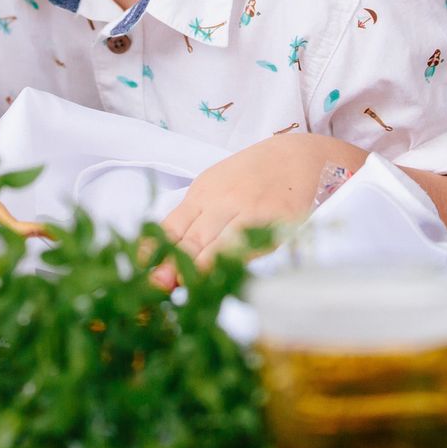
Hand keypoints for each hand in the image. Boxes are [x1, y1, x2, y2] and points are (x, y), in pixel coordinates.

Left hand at [153, 134, 364, 287]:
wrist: (302, 156)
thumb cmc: (255, 176)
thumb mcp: (218, 186)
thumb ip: (195, 218)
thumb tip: (165, 258)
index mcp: (203, 191)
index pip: (171, 227)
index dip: (155, 253)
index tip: (143, 274)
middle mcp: (223, 200)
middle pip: (191, 240)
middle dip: (172, 268)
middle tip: (155, 289)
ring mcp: (250, 212)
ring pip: (217, 247)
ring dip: (199, 272)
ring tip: (185, 290)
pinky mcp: (276, 224)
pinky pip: (250, 249)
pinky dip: (232, 267)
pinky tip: (221, 281)